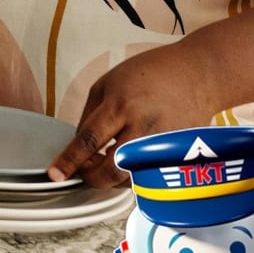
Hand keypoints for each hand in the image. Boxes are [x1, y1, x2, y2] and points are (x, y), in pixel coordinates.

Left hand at [47, 46, 219, 187]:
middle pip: (111, 169)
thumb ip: (89, 116)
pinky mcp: (179, 152)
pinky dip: (134, 173)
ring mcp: (163, 143)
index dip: (69, 161)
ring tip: (107, 160)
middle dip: (91, 178)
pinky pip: (150, 174)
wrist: (198, 74)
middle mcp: (143, 127)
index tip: (55, 175)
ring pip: (131, 178)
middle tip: (82, 171)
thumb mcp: (107, 83)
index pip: (88, 141)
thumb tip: (78, 146)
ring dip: (112, 177)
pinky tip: (129, 159)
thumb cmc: (150, 74)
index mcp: (120, 106)